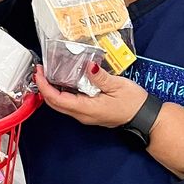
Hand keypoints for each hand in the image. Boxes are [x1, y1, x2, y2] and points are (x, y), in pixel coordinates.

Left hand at [34, 64, 148, 128]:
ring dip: (51, 90)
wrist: (144, 117)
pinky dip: (61, 93)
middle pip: (55, 104)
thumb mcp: (118, 86)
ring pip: (61, 105)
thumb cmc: (133, 103)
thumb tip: (88, 66)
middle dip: (44, 88)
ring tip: (48, 74)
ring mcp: (85, 115)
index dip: (45, 86)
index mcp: (87, 109)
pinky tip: (63, 81)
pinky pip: (70, 104)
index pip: (58, 99)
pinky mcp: (89, 113)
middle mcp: (83, 115)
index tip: (39, 73)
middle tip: (40, 71)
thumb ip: (100, 77)